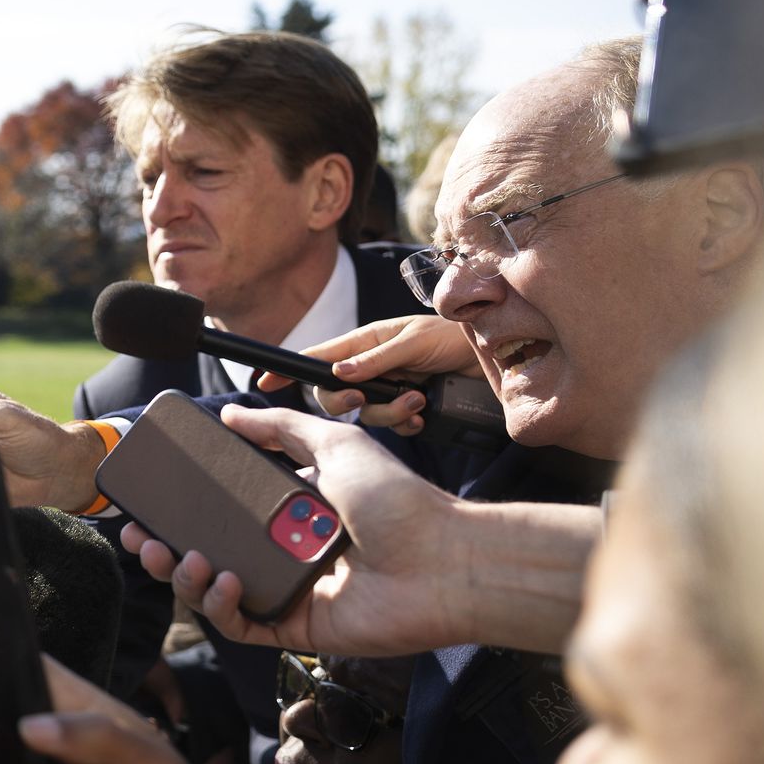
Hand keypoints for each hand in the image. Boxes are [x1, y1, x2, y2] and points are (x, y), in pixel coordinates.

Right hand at [123, 405, 469, 655]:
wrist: (445, 560)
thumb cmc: (399, 501)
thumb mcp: (337, 442)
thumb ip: (281, 427)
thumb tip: (229, 412)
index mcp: (291, 510)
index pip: (223, 510)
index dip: (182, 507)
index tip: (148, 499)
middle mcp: (285, 551)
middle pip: (207, 552)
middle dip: (164, 545)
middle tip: (137, 535)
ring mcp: (290, 591)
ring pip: (215, 591)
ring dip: (184, 575)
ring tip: (178, 555)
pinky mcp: (296, 628)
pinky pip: (242, 623)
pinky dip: (220, 605)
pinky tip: (217, 580)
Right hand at [258, 315, 477, 432]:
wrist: (497, 357)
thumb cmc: (456, 336)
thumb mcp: (415, 342)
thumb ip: (377, 359)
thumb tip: (340, 375)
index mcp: (366, 344)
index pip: (318, 357)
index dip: (289, 370)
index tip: (265, 383)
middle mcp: (373, 368)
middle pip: (335, 394)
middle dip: (345, 401)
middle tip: (358, 399)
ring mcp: (391, 389)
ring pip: (367, 414)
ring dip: (390, 412)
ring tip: (418, 400)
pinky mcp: (411, 408)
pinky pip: (395, 427)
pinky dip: (408, 424)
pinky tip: (425, 413)